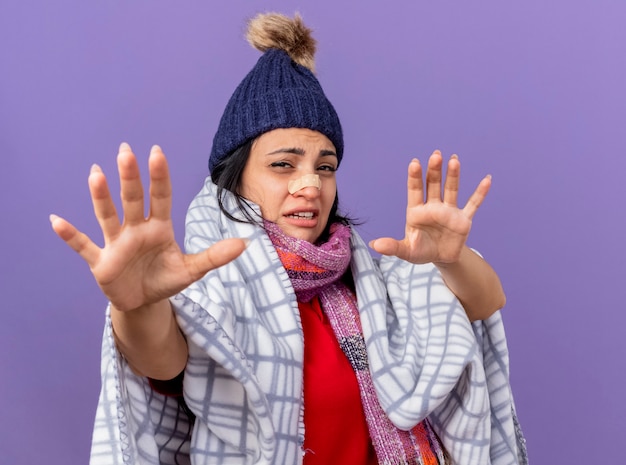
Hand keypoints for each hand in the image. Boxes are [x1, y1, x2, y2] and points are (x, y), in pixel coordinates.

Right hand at [50, 143, 246, 311]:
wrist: (144, 302)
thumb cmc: (165, 279)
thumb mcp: (192, 270)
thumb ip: (215, 256)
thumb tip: (244, 244)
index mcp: (158, 228)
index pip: (160, 198)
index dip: (159, 176)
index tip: (156, 152)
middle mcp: (136, 230)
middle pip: (132, 200)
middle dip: (130, 178)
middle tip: (126, 151)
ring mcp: (116, 244)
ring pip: (108, 217)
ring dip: (101, 197)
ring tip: (95, 173)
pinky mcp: (101, 262)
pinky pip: (84, 246)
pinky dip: (71, 236)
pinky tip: (57, 221)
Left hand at [369, 150, 489, 265]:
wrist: (441, 258)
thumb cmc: (420, 251)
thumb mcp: (406, 251)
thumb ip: (393, 246)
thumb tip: (374, 244)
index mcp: (416, 212)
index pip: (414, 191)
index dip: (414, 177)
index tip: (414, 163)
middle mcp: (433, 207)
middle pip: (433, 185)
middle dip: (434, 171)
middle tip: (435, 155)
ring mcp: (449, 211)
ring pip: (451, 190)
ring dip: (453, 176)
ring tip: (454, 160)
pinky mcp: (463, 219)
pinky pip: (473, 204)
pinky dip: (480, 193)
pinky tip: (487, 179)